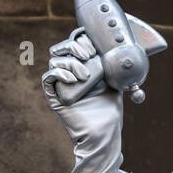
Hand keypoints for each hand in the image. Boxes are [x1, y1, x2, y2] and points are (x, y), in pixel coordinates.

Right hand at [42, 28, 125, 172]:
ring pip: (55, 60)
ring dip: (70, 63)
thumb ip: (115, 66)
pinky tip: (72, 79)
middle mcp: (70, 72)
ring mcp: (61, 83)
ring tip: (85, 77)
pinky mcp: (54, 95)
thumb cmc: (109, 111)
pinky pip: (48, 77)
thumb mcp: (116, 82)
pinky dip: (59, 73)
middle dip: (74, 47)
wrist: (103, 133)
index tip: (94, 47)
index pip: (75, 43)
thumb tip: (124, 50)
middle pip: (63, 48)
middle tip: (89, 56)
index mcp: (83, 66)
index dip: (81, 39)